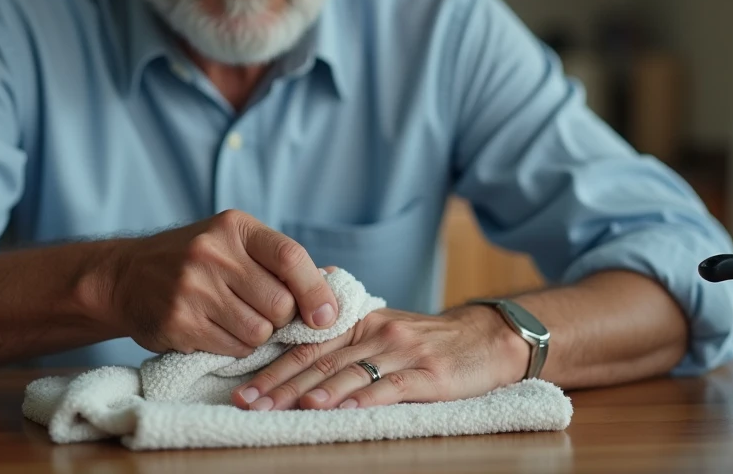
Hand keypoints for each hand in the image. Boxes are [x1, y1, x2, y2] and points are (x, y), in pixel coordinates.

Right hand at [107, 210, 338, 356]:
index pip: (290, 257)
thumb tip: (333, 294)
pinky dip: (232, 348)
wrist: (126, 275)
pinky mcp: (178, 321)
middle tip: (265, 315)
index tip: (326, 316)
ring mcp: (193, 287)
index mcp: (235, 227)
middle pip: (279, 304)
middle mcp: (213, 252)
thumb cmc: (194, 261)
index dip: (316, 291)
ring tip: (235, 321)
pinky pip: (231, 349)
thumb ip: (277, 262)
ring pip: (258, 332)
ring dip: (257, 336)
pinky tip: (214, 331)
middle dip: (281, 319)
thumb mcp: (233, 243)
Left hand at [231, 305, 527, 410]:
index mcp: (360, 322)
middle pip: (321, 361)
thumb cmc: (428, 342)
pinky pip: (392, 386)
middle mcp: (376, 333)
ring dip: (317, 392)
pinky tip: (344, 410)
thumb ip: (343, 338)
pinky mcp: (429, 374)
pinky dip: (365, 399)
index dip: (274, 369)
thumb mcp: (383, 328)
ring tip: (288, 407)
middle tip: (250, 405)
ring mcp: (402, 352)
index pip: (308, 346)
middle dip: (281, 385)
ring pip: (350, 372)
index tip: (245, 391)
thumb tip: (294, 348)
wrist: (487, 340)